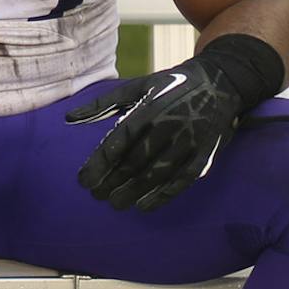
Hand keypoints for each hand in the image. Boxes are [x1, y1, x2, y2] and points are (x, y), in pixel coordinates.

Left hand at [69, 61, 244, 211]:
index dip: (99, 165)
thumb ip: (102, 103)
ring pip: (156, 174)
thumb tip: (69, 118)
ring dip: (133, 193)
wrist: (219, 82)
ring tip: (115, 204)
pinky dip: (163, 196)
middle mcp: (168, 126)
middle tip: (96, 196)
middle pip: (134, 162)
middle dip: (112, 182)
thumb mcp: (137, 86)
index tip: (83, 181)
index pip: (118, 142)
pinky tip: (145, 206)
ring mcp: (188, 141)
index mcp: (148, 108)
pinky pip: (182, 180)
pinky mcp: (204, 153)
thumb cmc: (170, 85)